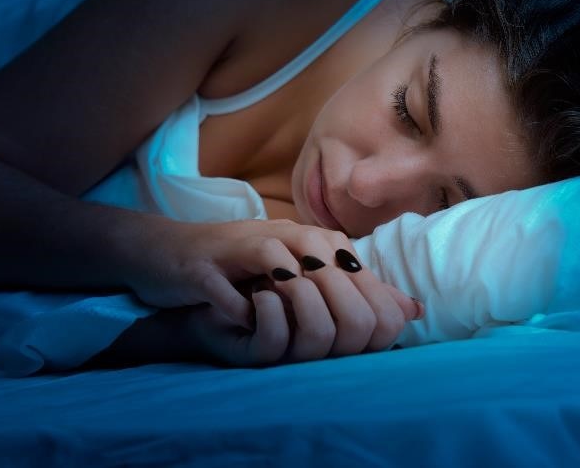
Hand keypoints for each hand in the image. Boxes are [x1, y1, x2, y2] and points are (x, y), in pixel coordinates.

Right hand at [122, 218, 423, 365]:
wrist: (167, 253)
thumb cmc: (241, 270)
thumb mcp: (301, 276)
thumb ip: (354, 291)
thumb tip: (411, 309)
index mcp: (308, 238)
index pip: (353, 267)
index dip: (365, 305)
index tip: (369, 340)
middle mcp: (279, 234)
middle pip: (324, 261)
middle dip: (338, 306)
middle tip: (342, 345)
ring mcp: (239, 245)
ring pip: (281, 264)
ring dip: (294, 300)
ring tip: (304, 333)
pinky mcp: (202, 265)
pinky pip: (227, 285)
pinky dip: (240, 307)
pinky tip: (247, 325)